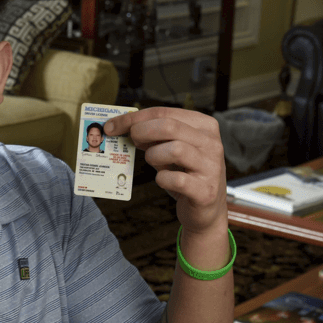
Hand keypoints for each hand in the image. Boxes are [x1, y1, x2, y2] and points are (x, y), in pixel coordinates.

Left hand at [104, 107, 225, 233]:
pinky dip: (163, 179)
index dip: (133, 118)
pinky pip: (176, 179)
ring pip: (174, 149)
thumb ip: (154, 136)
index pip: (163, 112)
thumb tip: (122, 126)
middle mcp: (211, 143)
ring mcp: (211, 167)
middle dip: (141, 132)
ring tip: (154, 162)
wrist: (206, 210)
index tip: (111, 126)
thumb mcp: (171, 149)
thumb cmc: (185, 174)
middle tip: (131, 142)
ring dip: (154, 156)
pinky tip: (164, 180)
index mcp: (203, 126)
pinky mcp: (205, 191)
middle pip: (168, 126)